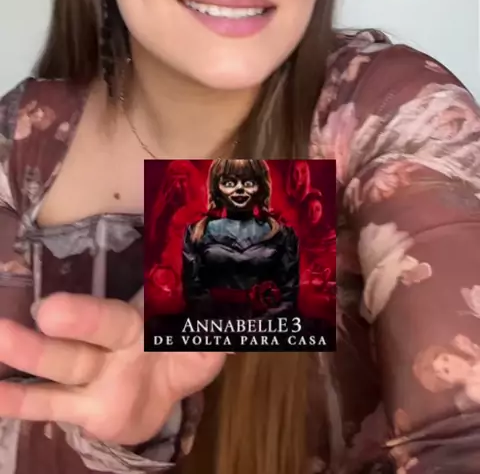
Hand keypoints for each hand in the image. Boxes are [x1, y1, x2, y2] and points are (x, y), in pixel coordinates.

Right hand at [0, 291, 225, 445]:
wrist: (165, 395)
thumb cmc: (184, 353)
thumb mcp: (207, 342)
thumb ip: (217, 324)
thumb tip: (244, 307)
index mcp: (141, 323)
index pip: (116, 317)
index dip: (90, 314)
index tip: (59, 307)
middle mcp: (110, 346)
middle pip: (86, 339)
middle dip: (71, 325)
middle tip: (43, 312)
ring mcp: (91, 378)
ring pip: (60, 367)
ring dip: (28, 355)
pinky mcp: (80, 409)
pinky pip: (48, 406)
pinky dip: (20, 402)